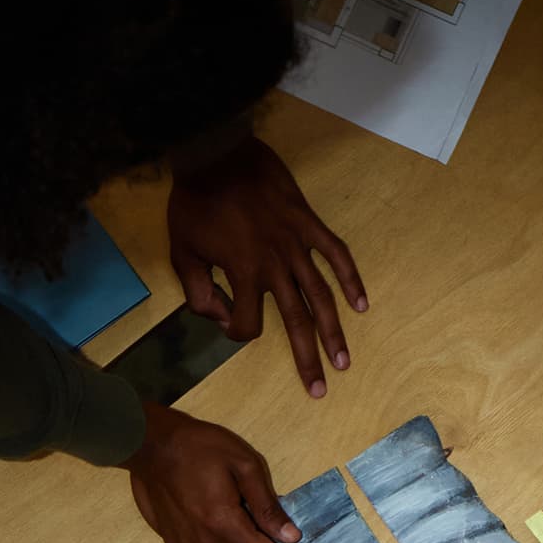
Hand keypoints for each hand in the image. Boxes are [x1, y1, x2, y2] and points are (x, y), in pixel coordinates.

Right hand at [125, 404, 306, 542]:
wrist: (146, 444)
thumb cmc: (198, 446)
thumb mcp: (243, 465)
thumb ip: (268, 506)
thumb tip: (290, 538)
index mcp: (223, 525)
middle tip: (289, 529)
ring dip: (242, 532)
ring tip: (231, 497)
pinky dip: (221, 530)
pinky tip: (211, 503)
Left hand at [165, 136, 366, 397]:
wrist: (215, 152)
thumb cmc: (194, 202)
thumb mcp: (181, 251)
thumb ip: (197, 291)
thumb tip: (218, 315)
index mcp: (242, 274)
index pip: (247, 326)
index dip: (236, 332)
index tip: (230, 322)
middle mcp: (274, 266)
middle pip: (295, 323)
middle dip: (307, 360)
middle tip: (319, 390)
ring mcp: (295, 243)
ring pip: (320, 296)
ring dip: (333, 332)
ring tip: (343, 361)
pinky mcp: (307, 222)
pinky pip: (335, 253)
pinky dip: (350, 278)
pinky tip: (361, 304)